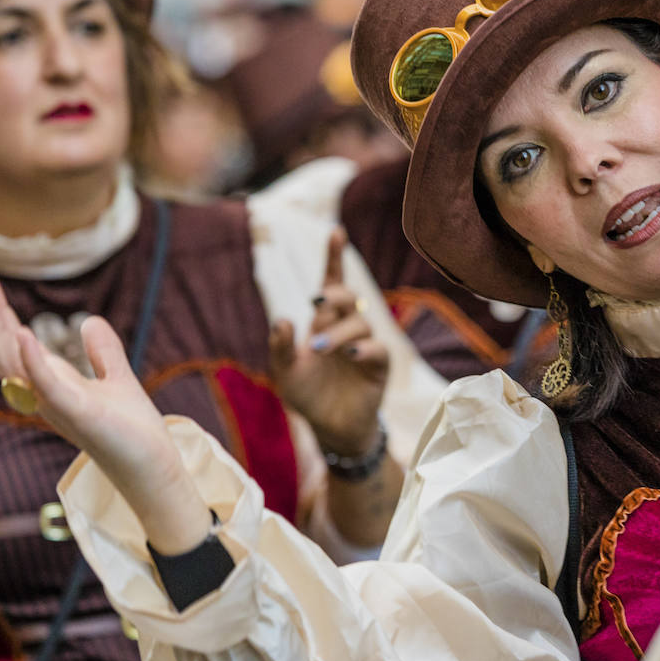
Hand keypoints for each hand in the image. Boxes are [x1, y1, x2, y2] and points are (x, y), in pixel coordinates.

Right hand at [0, 269, 206, 553]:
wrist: (151, 464)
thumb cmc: (130, 428)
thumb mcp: (116, 377)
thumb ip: (102, 351)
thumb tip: (90, 321)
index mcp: (48, 382)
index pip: (11, 341)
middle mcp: (42, 393)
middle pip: (1, 349)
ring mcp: (55, 405)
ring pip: (13, 363)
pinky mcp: (77, 415)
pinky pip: (48, 386)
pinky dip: (33, 361)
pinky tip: (23, 332)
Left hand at [270, 228, 388, 455]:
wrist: (329, 428)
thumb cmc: (308, 395)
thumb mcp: (285, 372)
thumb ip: (281, 347)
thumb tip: (282, 319)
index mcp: (324, 322)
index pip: (332, 284)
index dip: (334, 259)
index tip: (335, 232)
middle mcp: (346, 329)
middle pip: (348, 298)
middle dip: (336, 294)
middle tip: (317, 302)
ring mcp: (364, 346)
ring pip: (360, 323)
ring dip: (339, 332)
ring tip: (319, 349)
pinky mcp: (378, 367)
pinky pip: (378, 349)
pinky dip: (364, 349)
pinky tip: (350, 355)